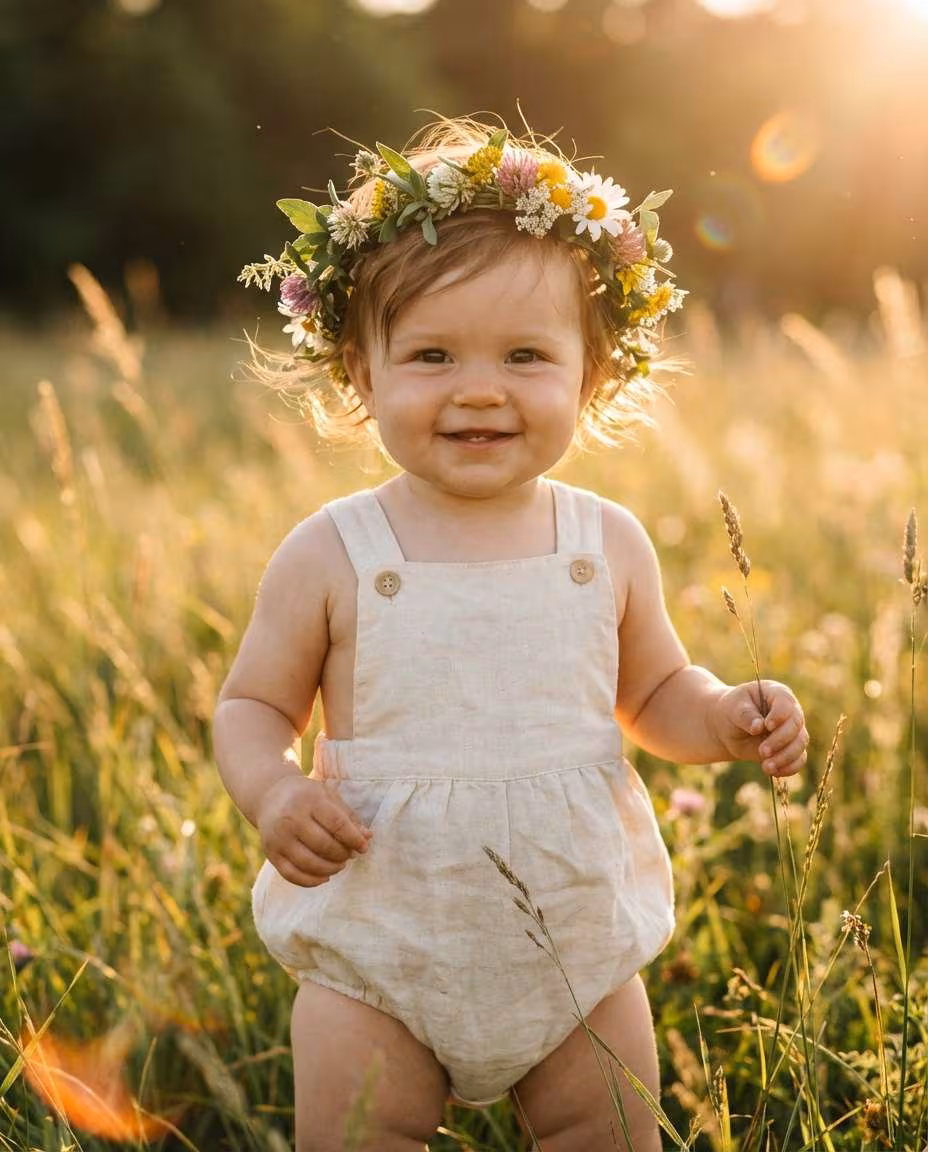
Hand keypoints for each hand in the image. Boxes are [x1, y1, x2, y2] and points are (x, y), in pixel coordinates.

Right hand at [256, 774, 371, 886]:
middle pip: (324, 845)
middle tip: (350, 855)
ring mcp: (279, 838)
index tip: (364, 847)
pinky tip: (324, 877)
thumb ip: (348, 817)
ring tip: (339, 865)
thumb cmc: (306, 796)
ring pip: (309, 863)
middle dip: (342, 855)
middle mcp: (291, 819)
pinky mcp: (271, 853)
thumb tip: (367, 838)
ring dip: (330, 869)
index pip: (337, 824)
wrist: (269, 796)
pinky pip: (292, 875)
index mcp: (309, 801)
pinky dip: (311, 881)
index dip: (354, 839)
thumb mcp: (328, 796)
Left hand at [710, 680, 807, 776]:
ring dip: (785, 757)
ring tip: (766, 766)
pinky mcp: (791, 748)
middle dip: (780, 740)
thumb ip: (745, 715)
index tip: (767, 726)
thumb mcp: (733, 708)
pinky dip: (789, 768)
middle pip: (796, 726)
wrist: (728, 727)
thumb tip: (758, 727)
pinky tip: (773, 772)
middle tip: (762, 751)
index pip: (786, 704)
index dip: (779, 716)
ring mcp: (793, 731)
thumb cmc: (732, 710)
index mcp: (777, 693)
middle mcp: (790, 711)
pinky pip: (799, 759)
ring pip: (800, 744)